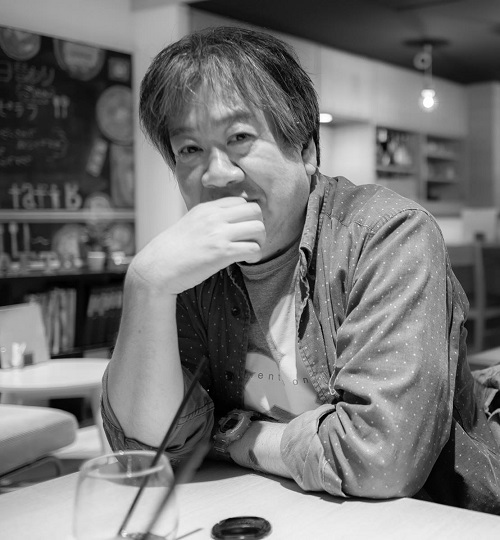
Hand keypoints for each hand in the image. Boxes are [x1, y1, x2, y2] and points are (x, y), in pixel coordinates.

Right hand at [129, 197, 265, 293]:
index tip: (244, 228)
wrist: (158, 267)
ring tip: (250, 250)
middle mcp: (215, 217)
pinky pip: (253, 249)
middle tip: (252, 239)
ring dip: (260, 241)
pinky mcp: (222, 253)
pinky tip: (247, 260)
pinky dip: (255, 255)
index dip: (248, 215)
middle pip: (255, 211)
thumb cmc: (173, 250)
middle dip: (258, 226)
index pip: (241, 201)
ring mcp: (219, 234)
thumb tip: (230, 220)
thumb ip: (210, 218)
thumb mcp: (191, 223)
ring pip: (258, 228)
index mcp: (207, 208)